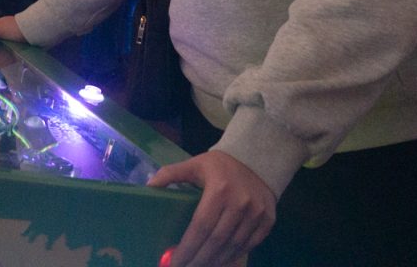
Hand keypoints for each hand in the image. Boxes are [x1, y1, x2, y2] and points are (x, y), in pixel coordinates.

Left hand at [147, 151, 277, 266]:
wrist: (257, 159)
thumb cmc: (220, 165)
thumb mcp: (194, 164)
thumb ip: (170, 174)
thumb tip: (147, 188)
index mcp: (219, 190)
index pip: (200, 227)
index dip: (187, 248)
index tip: (174, 262)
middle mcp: (240, 203)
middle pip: (216, 242)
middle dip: (198, 260)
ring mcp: (257, 213)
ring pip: (233, 247)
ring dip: (215, 261)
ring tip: (200, 265)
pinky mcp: (268, 220)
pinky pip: (249, 245)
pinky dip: (234, 255)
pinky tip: (220, 260)